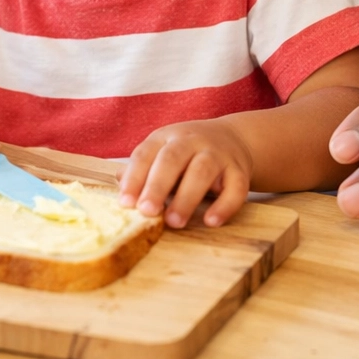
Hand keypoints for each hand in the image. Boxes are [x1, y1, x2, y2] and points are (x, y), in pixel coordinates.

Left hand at [119, 119, 252, 227]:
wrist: (234, 138)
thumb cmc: (188, 152)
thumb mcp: (163, 152)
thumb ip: (143, 167)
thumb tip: (119, 180)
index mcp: (167, 136)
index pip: (146, 153)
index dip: (134, 177)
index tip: (125, 202)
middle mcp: (192, 140)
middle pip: (172, 158)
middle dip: (158, 185)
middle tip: (147, 211)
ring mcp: (217, 153)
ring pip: (202, 171)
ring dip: (187, 197)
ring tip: (174, 222)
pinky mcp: (239, 169)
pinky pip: (235, 187)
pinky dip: (224, 205)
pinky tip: (210, 221)